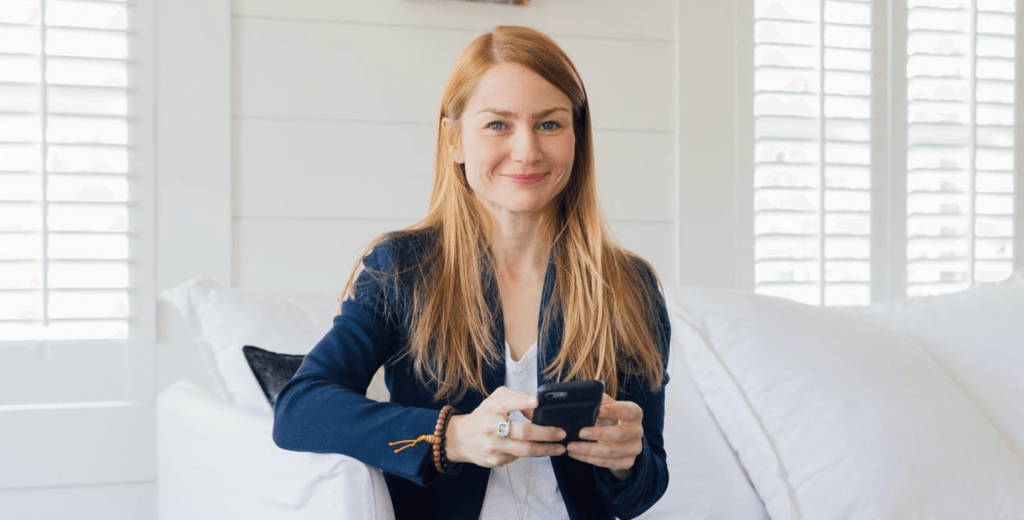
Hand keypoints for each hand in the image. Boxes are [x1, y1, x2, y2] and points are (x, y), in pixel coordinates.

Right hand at [445, 386, 566, 467]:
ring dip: (546, 449)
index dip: (524, 402)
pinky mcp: (495, 460)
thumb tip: (538, 409)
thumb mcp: (496, 399)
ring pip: (525, 450)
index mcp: (492, 408)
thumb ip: (517, 397)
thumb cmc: (484, 415)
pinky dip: (531, 453)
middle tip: (561, 433)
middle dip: (546, 433)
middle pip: (523, 432)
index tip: (537, 403)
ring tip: (560, 447)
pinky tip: (540, 450)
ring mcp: (493, 446)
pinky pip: (518, 457)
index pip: (508, 402)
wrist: (461, 438)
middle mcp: (491, 427)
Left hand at [566, 393, 643, 479]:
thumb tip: (585, 396)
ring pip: (612, 452)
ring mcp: (634, 448)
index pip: (626, 411)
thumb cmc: (610, 416)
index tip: (597, 411)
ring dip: (589, 450)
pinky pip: (607, 463)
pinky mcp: (627, 462)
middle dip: (598, 434)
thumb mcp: (607, 405)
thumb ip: (599, 400)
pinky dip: (589, 459)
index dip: (613, 411)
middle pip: (619, 434)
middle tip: (580, 433)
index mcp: (634, 413)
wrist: (620, 435)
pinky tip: (575, 454)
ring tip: (571, 446)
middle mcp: (637, 431)